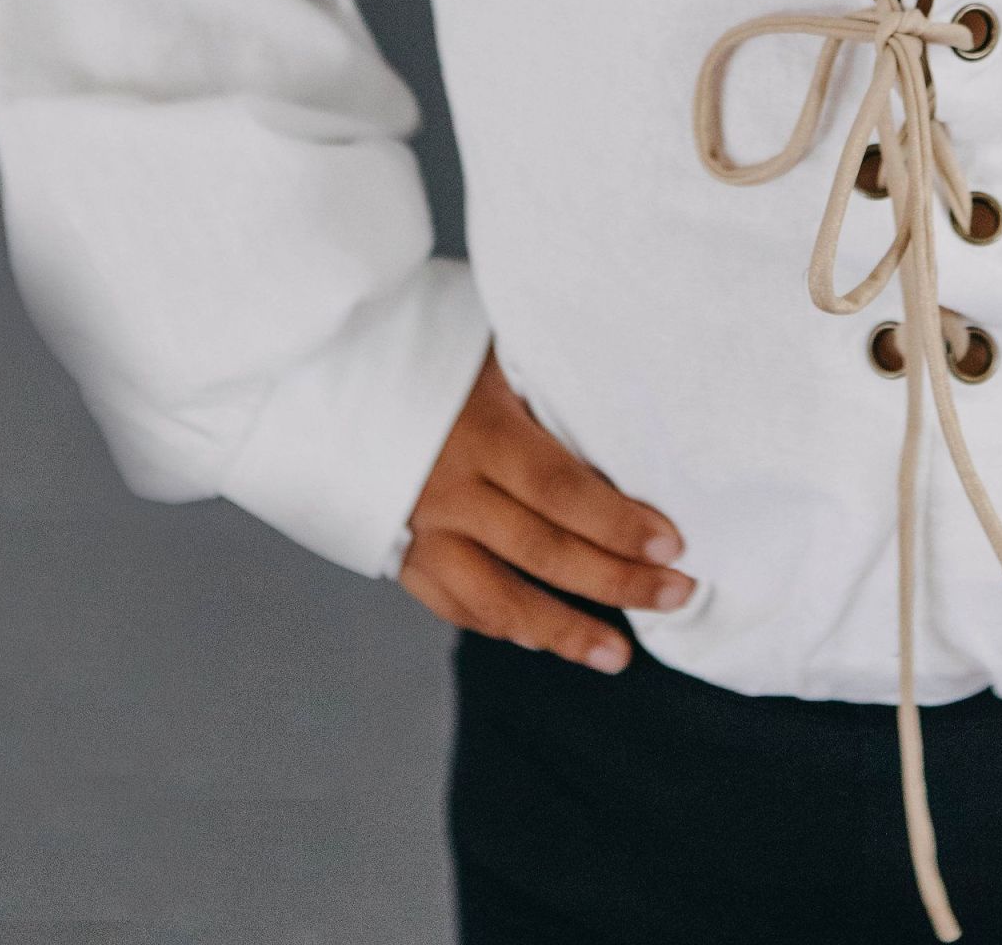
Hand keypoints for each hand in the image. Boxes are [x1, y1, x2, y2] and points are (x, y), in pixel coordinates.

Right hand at [396, 347, 693, 673]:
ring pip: (498, 599)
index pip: (562, 489)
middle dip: (618, 580)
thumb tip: (623, 397)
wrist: (323, 371)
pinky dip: (501, 626)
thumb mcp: (490, 347)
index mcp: (481, 431)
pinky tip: (542, 640)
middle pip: (544, 551)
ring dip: (564, 631)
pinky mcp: (396, 552)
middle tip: (678, 594)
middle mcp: (450, 489)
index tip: (674, 543)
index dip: (618, 523)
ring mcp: (419, 529)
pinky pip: (454, 604)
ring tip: (618, 655)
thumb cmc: (424, 345)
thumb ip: (545, 380)